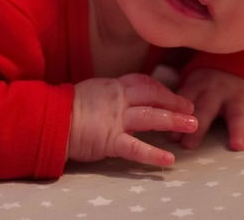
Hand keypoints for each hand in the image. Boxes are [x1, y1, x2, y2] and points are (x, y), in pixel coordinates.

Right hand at [69, 73, 197, 167]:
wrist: (50, 119)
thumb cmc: (66, 108)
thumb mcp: (92, 92)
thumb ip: (110, 95)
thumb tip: (123, 101)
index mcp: (113, 86)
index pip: (144, 83)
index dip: (162, 88)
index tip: (174, 94)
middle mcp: (118, 99)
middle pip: (153, 96)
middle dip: (175, 101)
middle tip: (191, 108)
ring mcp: (115, 119)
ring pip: (150, 116)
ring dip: (173, 120)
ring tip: (193, 125)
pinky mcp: (110, 140)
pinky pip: (135, 147)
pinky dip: (153, 154)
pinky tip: (168, 159)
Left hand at [170, 68, 243, 150]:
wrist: (241, 62)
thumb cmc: (210, 82)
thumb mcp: (193, 82)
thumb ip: (177, 98)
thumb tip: (151, 114)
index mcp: (198, 85)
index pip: (185, 100)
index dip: (176, 116)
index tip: (170, 136)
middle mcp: (217, 91)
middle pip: (207, 109)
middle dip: (198, 126)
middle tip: (189, 145)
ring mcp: (237, 97)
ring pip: (237, 114)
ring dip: (237, 130)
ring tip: (237, 146)